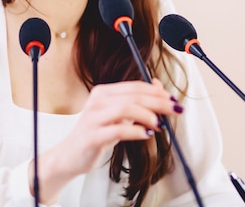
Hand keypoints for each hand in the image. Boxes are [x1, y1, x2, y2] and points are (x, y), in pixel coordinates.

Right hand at [33, 79, 181, 201]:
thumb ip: (135, 102)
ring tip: (160, 124)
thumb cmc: (96, 135)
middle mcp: (97, 101)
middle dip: (158, 102)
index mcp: (103, 93)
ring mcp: (93, 118)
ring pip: (125, 109)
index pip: (135, 87)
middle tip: (175, 109)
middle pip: (133, 96)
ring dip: (148, 115)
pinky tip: (146, 135)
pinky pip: (118, 130)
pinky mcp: (92, 136)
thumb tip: (159, 88)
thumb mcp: (117, 116)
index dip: (157, 92)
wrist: (70, 156)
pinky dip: (136, 131)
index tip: (172, 99)